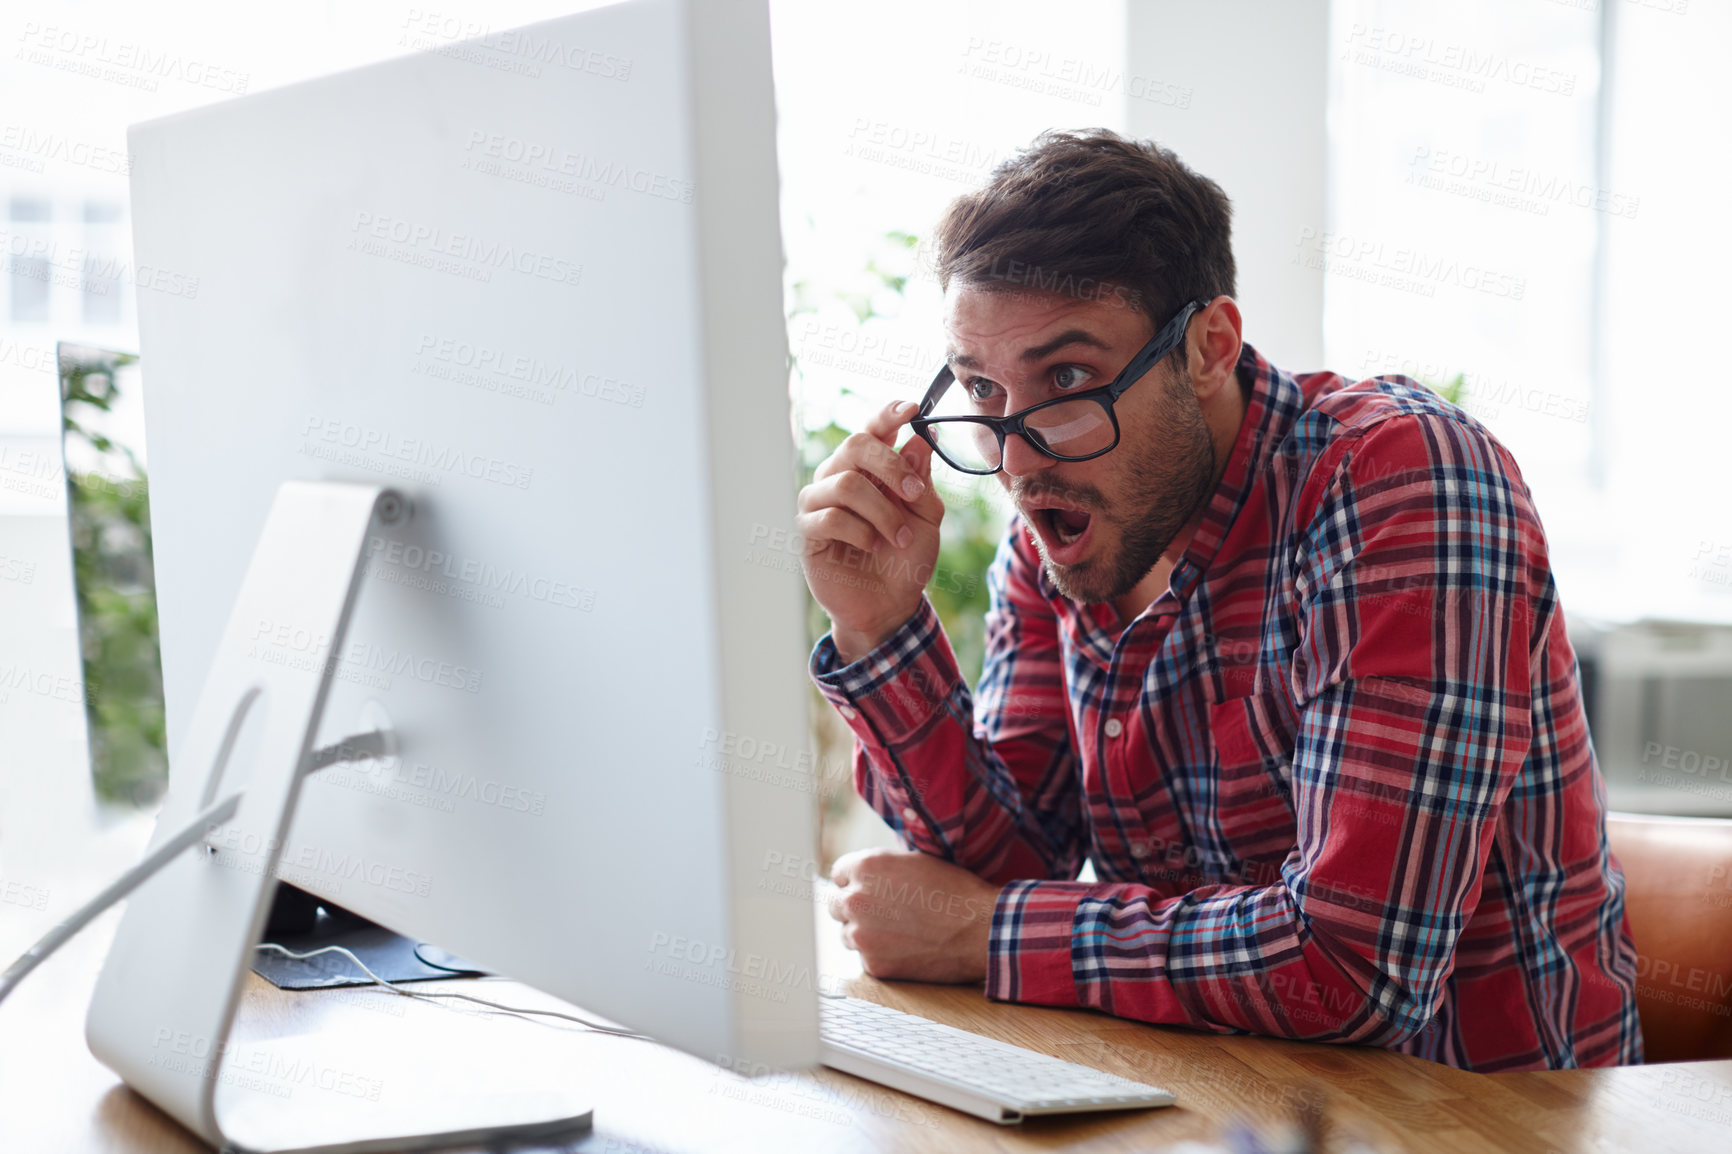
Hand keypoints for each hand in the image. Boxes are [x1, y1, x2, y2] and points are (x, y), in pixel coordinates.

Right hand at [796, 401, 945, 663]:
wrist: (890, 604)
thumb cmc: (906, 557)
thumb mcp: (926, 517)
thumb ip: (921, 480)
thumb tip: (918, 439)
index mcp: (870, 468)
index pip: (873, 429)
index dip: (888, 415)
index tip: (911, 409)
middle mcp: (840, 476)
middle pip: (856, 445)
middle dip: (892, 467)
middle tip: (915, 494)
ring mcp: (819, 502)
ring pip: (847, 483)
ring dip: (883, 512)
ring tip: (899, 537)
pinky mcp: (807, 531)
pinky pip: (832, 516)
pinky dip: (861, 532)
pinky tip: (873, 547)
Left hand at [826, 848, 998, 982]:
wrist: (981, 929)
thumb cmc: (954, 891)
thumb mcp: (913, 862)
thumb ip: (880, 869)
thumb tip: (860, 877)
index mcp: (865, 867)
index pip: (838, 874)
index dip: (854, 881)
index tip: (867, 889)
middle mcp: (856, 900)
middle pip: (836, 905)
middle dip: (855, 908)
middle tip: (883, 913)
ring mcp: (862, 935)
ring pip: (848, 934)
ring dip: (865, 933)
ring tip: (899, 931)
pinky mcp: (874, 965)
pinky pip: (866, 958)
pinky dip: (881, 955)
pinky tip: (907, 948)